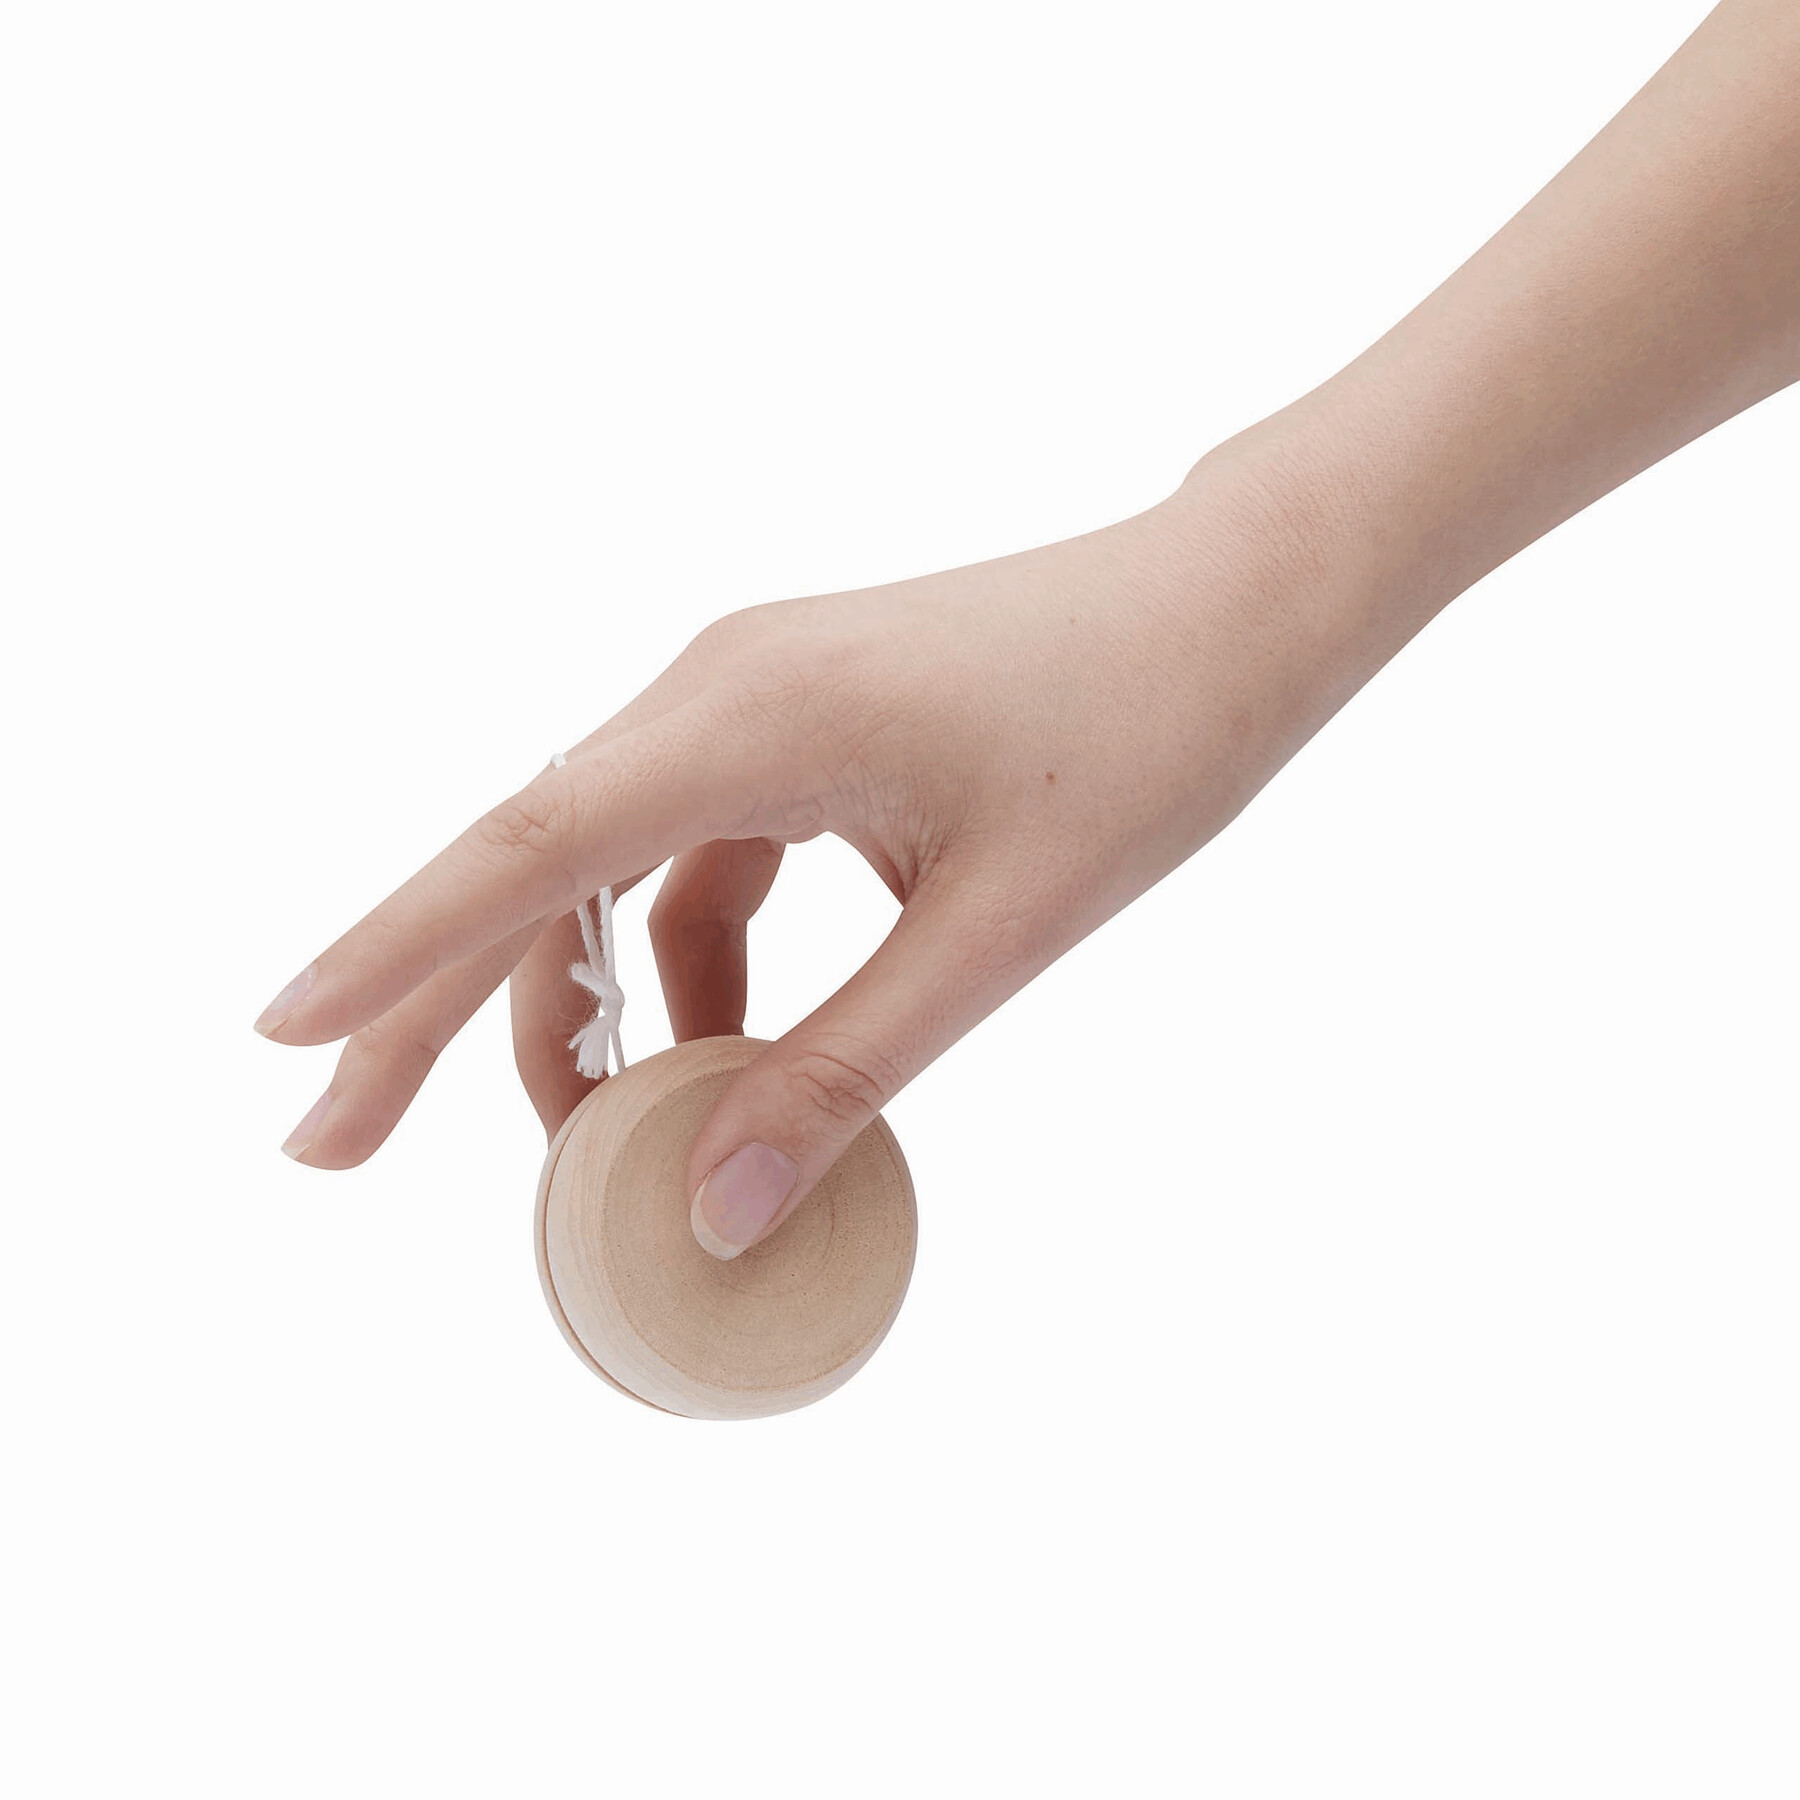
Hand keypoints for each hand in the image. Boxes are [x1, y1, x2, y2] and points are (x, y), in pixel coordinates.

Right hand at [255, 437, 1374, 1254]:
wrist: (1242, 603)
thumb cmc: (1148, 738)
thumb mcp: (995, 933)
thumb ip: (846, 1076)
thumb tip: (710, 1211)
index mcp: (751, 720)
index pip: (525, 851)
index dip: (394, 954)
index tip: (283, 1039)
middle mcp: (720, 688)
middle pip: (533, 864)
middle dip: (440, 1007)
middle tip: (344, 1144)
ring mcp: (756, 697)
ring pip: (612, 866)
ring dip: (592, 1002)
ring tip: (603, 1139)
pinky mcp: (801, 723)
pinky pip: (696, 852)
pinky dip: (685, 960)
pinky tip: (716, 1053)